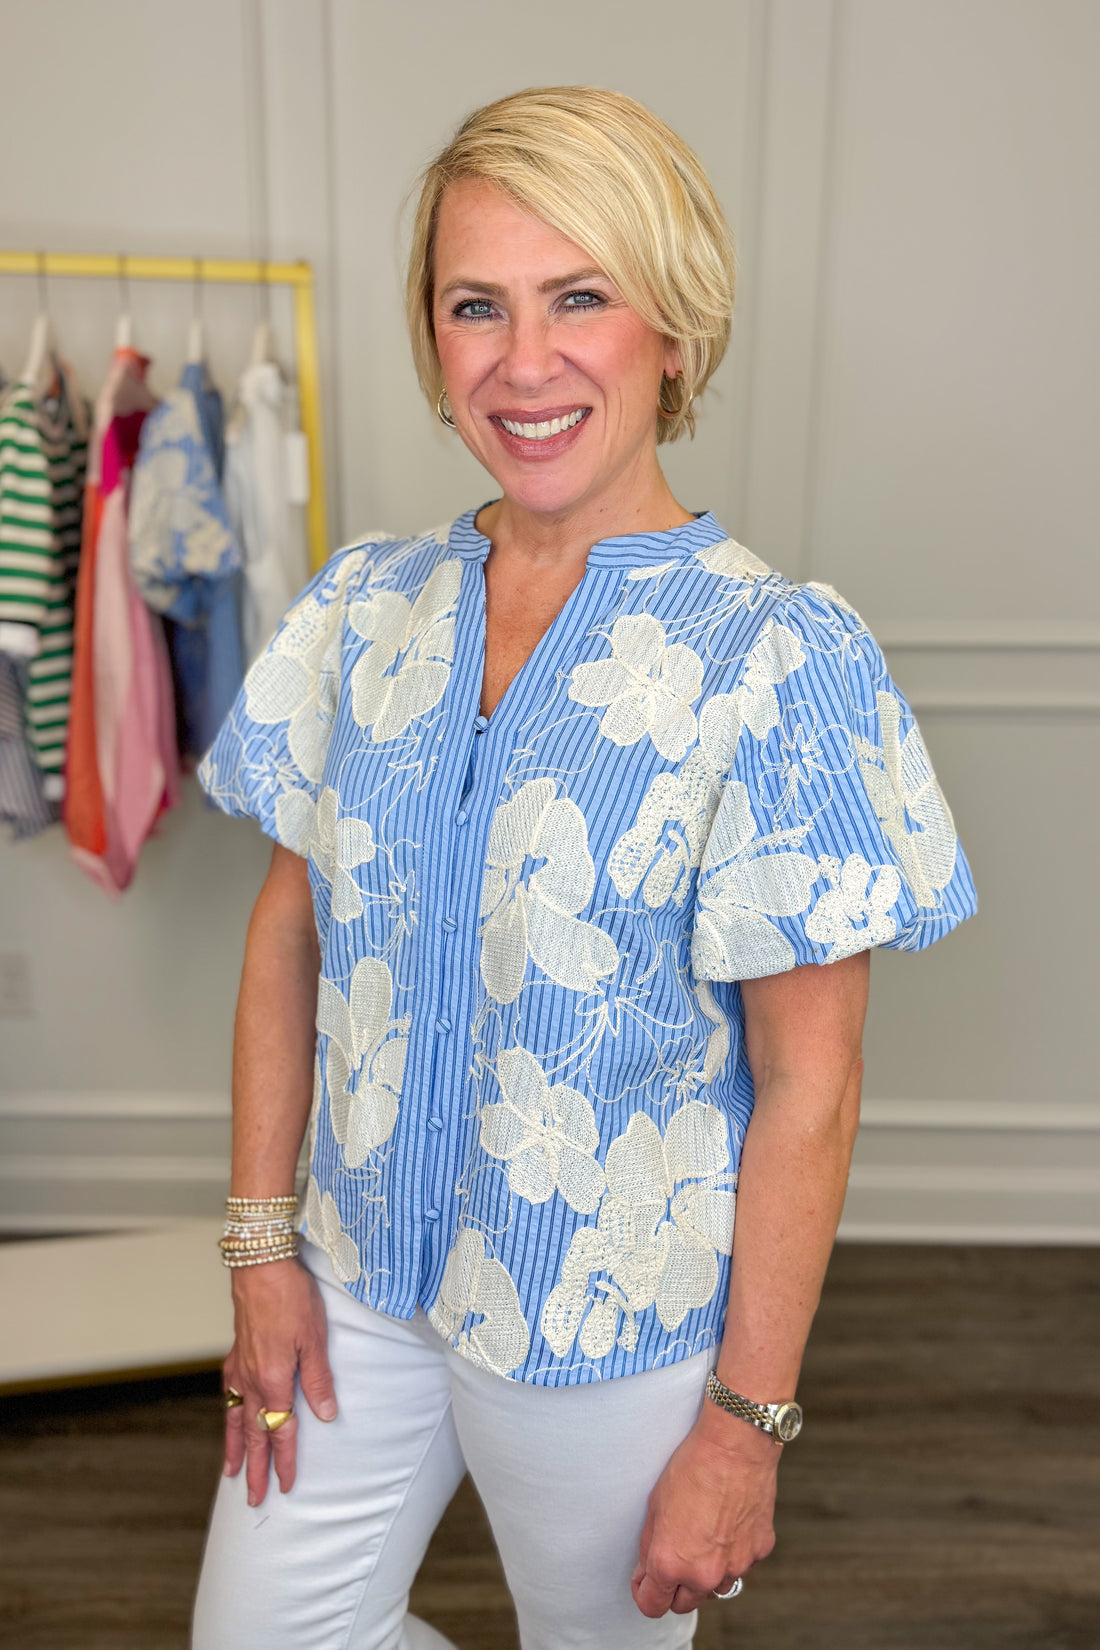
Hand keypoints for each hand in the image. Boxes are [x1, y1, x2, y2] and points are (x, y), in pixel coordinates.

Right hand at [222, 1257, 336, 1505]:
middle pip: (252, 1434)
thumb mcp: (315, 1339)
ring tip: (232, 1472)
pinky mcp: (235, 1352)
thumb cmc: (292, 1298)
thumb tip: (325, 1416)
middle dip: (255, 1468)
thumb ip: (319, 1381)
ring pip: (234, 1418)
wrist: (261, 1266)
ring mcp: (240, 1367)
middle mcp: (252, 1381)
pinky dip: (227, 1414)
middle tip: (253, 1499)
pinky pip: (228, 1394)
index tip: (285, 1486)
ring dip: (234, 1448)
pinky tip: (229, 1417)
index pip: (281, 1431)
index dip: (284, 1460)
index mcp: (274, 1381)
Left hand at [631, 1408, 778, 1616]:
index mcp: (670, 1563)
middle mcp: (703, 1573)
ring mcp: (735, 1566)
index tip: (645, 1582)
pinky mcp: (758, 1553)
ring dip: (706, 1573)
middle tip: (674, 1557)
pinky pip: (741, 1565)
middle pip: (684, 1604)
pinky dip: (733, 1553)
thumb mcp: (655, 1506)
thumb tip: (647, 1573)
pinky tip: (728, 1524)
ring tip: (703, 1536)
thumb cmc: (692, 1468)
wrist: (735, 1446)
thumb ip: (650, 1548)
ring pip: (715, 1588)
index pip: (652, 1606)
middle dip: (675, 1587)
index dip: (645, 1593)